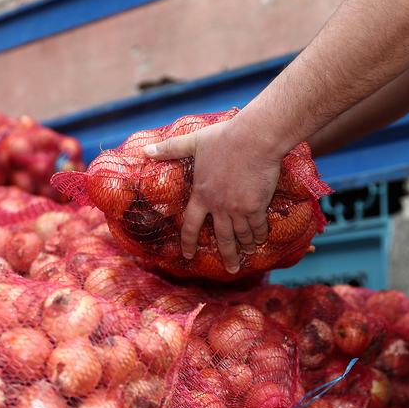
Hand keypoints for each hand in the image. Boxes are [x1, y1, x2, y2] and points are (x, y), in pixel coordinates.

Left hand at [144, 119, 283, 274]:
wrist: (255, 138)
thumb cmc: (225, 137)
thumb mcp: (193, 141)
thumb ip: (170, 148)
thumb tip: (146, 150)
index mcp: (201, 195)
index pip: (190, 226)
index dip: (188, 243)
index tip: (188, 255)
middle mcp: (219, 207)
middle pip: (221, 239)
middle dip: (227, 257)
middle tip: (231, 270)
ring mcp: (238, 209)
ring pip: (241, 236)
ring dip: (245, 247)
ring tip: (248, 254)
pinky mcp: (256, 206)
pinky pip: (258, 227)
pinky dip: (260, 235)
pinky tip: (262, 240)